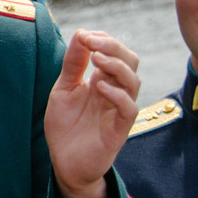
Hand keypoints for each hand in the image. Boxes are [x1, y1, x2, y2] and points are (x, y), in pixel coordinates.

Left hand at [44, 29, 140, 197]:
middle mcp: (115, 93)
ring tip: (96, 60)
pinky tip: (99, 87)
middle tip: (91, 43)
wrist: (63, 163)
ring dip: (116, 66)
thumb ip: (73, 64)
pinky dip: (117, 94)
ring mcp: (118, 111)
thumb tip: (81, 33)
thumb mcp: (64, 89)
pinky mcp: (119, 131)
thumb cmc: (65, 127)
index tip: (83, 35)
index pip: (116, 52)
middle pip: (131, 61)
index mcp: (103, 81)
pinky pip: (129, 109)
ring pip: (134, 82)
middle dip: (113, 46)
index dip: (104, 39)